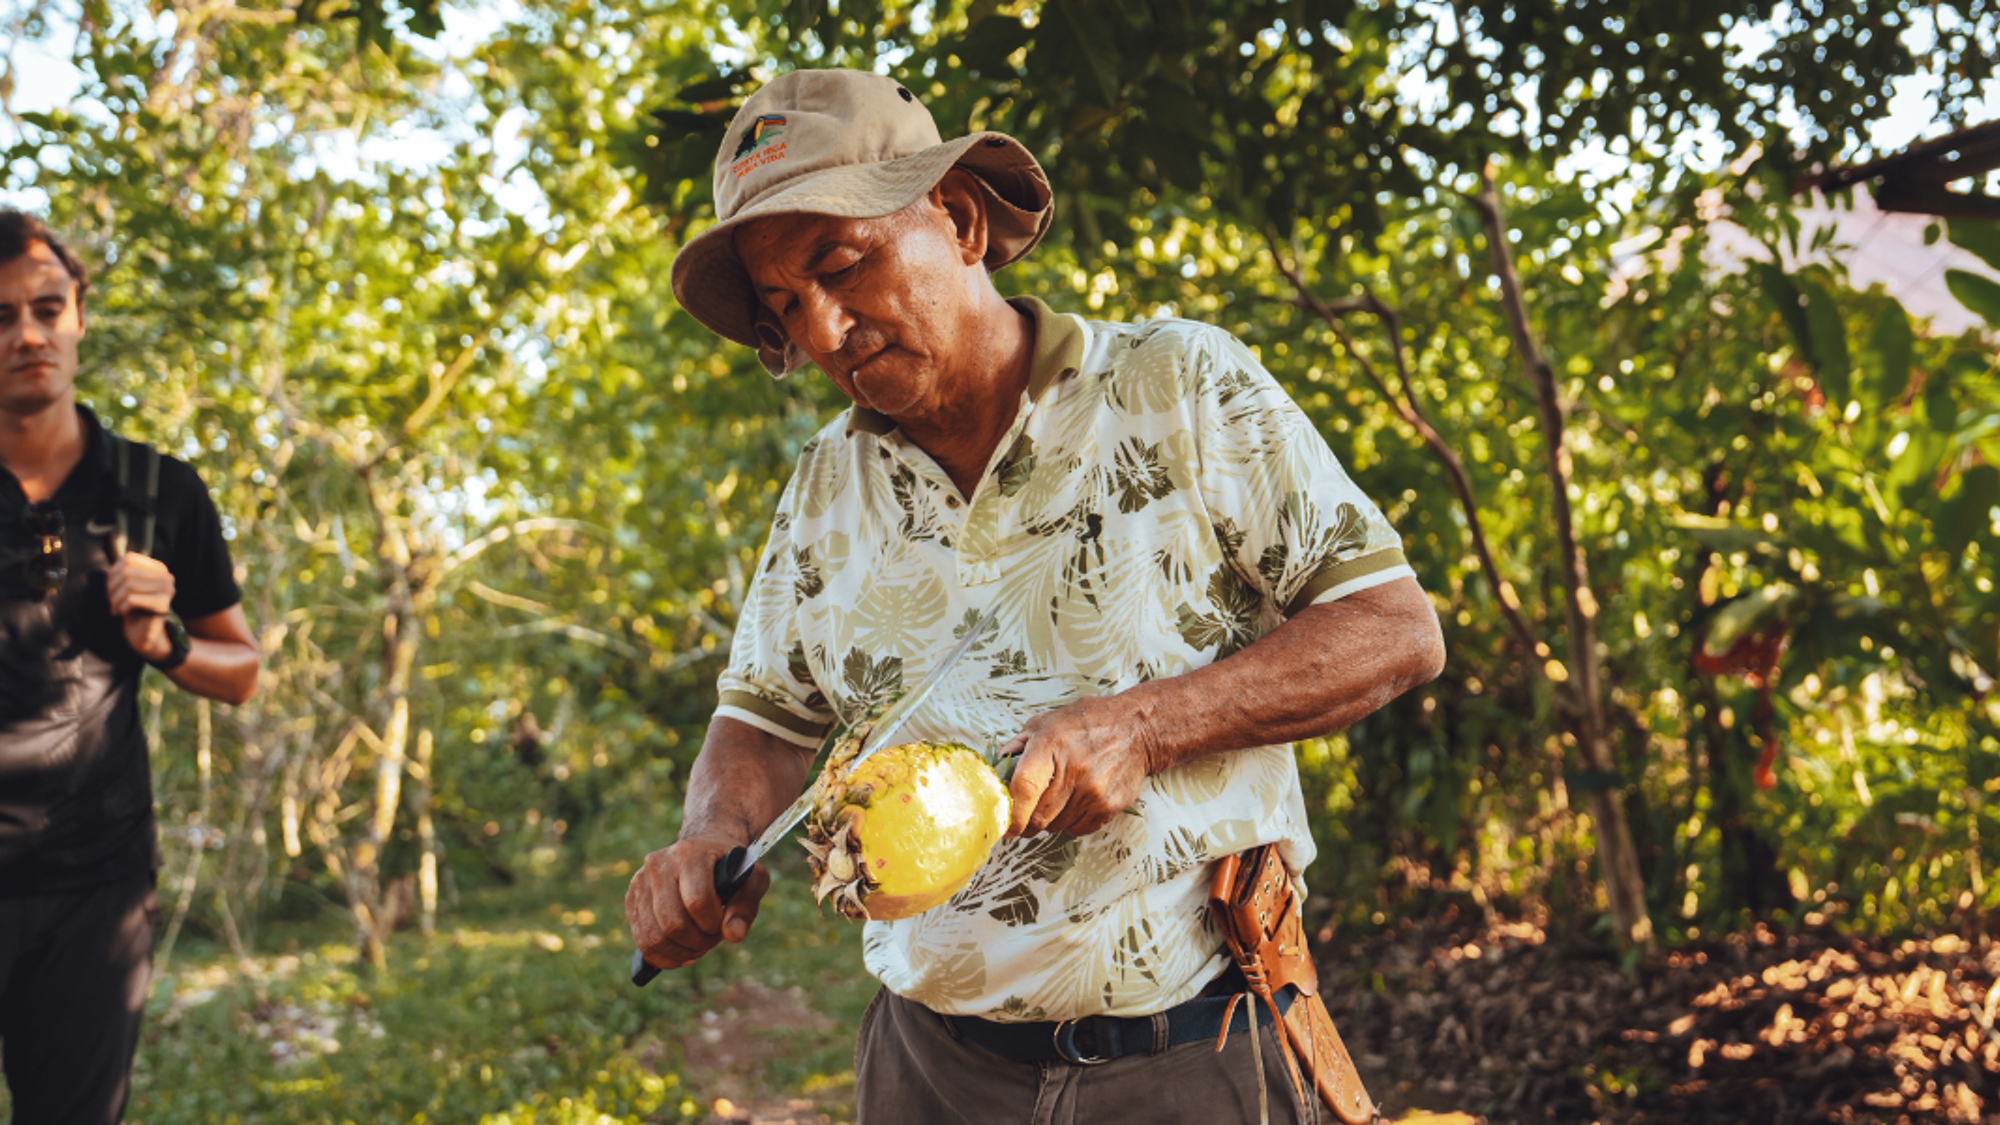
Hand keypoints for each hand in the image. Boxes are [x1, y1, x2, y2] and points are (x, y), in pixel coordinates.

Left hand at [107, 553, 176, 661]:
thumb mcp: (126, 585)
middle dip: (112, 588)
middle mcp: (166, 576)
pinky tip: (124, 614)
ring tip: (116, 608)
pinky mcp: (163, 604)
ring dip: (115, 599)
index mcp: (158, 568)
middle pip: (127, 572)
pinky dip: (121, 607)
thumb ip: (123, 565)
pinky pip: (132, 600)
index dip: (113, 573)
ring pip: (128, 585)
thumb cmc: (133, 609)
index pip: (128, 559)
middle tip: (112, 602)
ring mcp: (168, 590)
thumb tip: (111, 536)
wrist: (144, 635)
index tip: (112, 588)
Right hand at [625, 837, 770, 971]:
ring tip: (699, 948)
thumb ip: (747, 905)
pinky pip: (642, 941)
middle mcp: (659, 864)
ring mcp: (641, 882)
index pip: (697, 901)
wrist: (704, 851)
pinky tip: (682, 953)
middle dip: (698, 942)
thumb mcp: (753, 879)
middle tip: (713, 940)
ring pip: (653, 937)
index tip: (723, 925)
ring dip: (681, 953)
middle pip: (672, 923)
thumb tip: (733, 935)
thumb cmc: (731, 868)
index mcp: (690, 853)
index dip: (713, 924)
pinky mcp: (631, 898)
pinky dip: (664, 956)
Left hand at [1000, 694, 1161, 838]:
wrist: (1135, 729)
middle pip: (1038, 816)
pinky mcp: (1109, 806)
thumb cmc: (1086, 724)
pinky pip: (1077, 829)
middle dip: (1027, 820)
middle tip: (1026, 813)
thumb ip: (1017, 746)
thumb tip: (994, 772)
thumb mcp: (1045, 723)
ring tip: (1057, 798)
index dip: (1011, 813)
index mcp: (1051, 745)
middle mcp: (1074, 770)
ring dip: (1049, 820)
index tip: (1004, 824)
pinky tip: (1075, 801)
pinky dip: (1070, 823)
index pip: (1024, 788)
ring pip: (1056, 826)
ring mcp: (1094, 791)